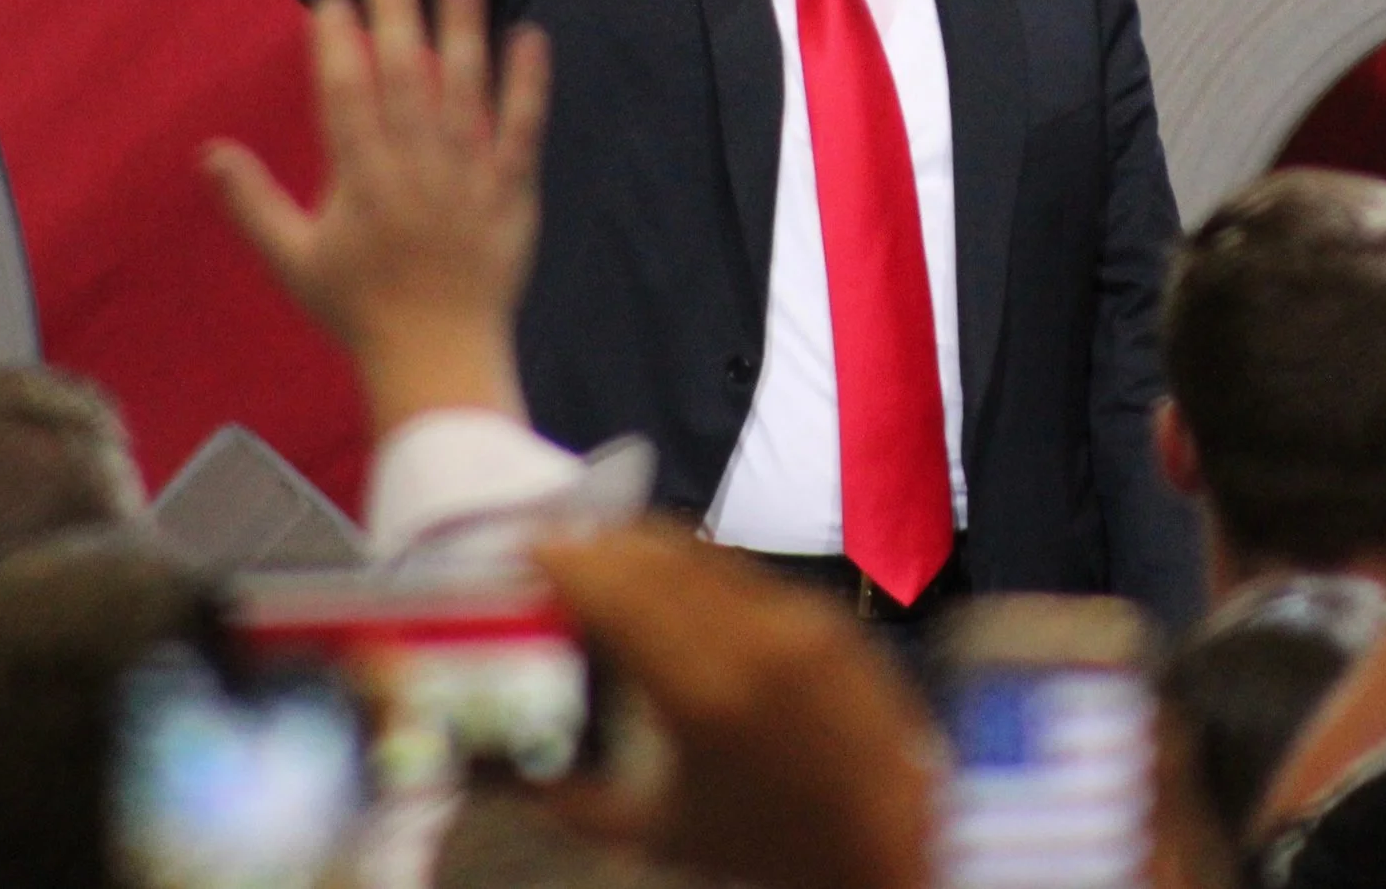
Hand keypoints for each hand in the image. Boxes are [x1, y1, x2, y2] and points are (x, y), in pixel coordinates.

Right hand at [204, 0, 550, 437]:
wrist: (436, 358)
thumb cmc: (360, 310)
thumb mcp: (293, 261)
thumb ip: (252, 203)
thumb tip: (207, 152)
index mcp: (359, 179)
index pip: (343, 92)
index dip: (335, 40)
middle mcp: (413, 167)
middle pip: (403, 74)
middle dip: (394, 12)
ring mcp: (466, 176)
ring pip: (465, 88)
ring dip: (462, 28)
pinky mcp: (511, 192)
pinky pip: (523, 128)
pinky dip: (528, 82)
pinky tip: (530, 36)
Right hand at [536, 527, 937, 888]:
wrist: (887, 845)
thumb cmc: (763, 849)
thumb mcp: (652, 832)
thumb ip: (565, 797)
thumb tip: (498, 763)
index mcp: (703, 695)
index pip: (618, 591)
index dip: (567, 558)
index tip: (529, 544)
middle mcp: (756, 642)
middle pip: (657, 555)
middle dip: (600, 539)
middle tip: (557, 537)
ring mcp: (800, 622)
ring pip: (705, 553)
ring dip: (648, 545)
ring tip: (606, 550)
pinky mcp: (829, 617)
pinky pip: (747, 574)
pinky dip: (699, 568)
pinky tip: (673, 580)